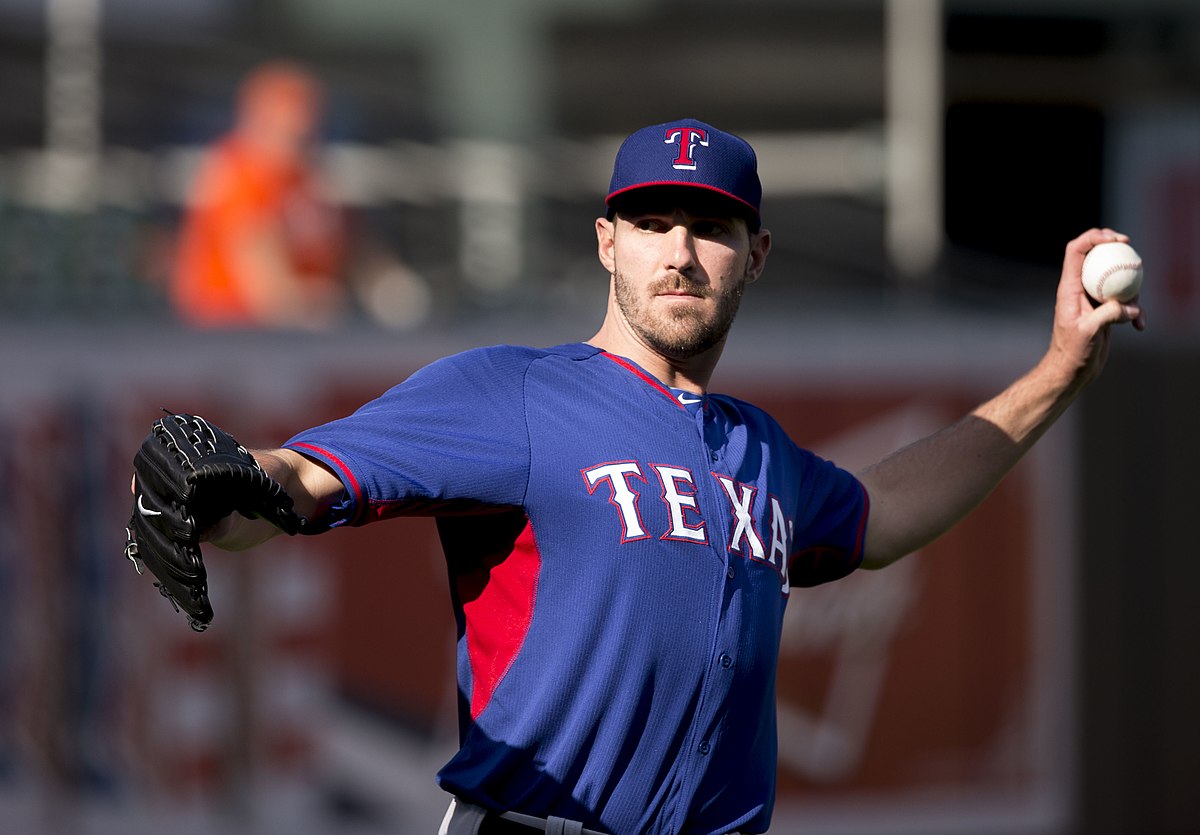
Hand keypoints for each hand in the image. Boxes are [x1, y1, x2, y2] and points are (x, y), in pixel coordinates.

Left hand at [1047, 228, 1144, 390]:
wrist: (1071, 371)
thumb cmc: (1072, 352)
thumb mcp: (1089, 331)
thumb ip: (1108, 314)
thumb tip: (1131, 306)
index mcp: (1069, 288)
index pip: (1076, 251)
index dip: (1094, 237)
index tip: (1116, 239)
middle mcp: (1080, 289)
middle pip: (1097, 257)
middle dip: (1116, 250)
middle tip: (1133, 253)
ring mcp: (1094, 300)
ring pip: (1116, 280)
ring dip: (1131, 290)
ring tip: (1133, 311)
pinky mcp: (1105, 312)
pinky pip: (1124, 302)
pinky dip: (1134, 311)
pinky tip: (1139, 325)